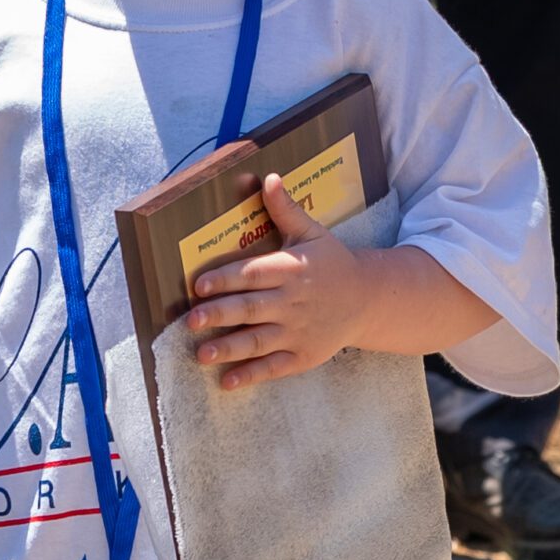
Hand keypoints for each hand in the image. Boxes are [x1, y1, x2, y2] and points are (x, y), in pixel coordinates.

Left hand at [185, 174, 366, 389]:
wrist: (368, 300)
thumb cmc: (332, 263)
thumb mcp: (313, 233)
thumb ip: (286, 210)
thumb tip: (267, 178)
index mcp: (291, 270)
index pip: (254, 274)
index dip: (226, 279)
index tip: (199, 285)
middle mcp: (292, 303)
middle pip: (251, 309)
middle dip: (220, 315)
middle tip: (191, 320)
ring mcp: (298, 332)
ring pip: (258, 341)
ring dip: (229, 348)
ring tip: (201, 354)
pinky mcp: (303, 356)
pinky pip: (274, 367)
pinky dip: (251, 375)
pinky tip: (226, 382)